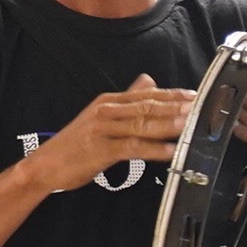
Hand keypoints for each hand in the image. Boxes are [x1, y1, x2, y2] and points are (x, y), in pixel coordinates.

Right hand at [23, 75, 188, 192]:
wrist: (45, 164)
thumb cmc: (76, 144)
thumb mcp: (101, 117)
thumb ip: (127, 100)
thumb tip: (148, 81)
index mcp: (109, 102)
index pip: (147, 95)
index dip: (172, 95)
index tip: (196, 96)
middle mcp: (107, 111)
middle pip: (148, 106)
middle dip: (176, 107)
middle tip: (201, 107)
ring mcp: (103, 130)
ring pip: (142, 125)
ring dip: (169, 125)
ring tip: (191, 125)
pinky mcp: (101, 150)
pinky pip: (133, 148)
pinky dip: (154, 149)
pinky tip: (171, 151)